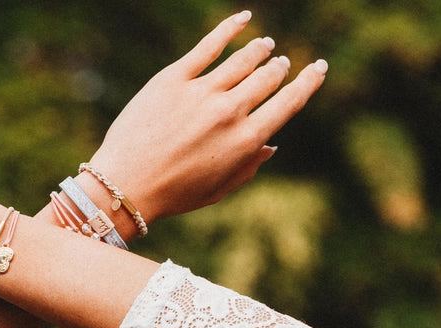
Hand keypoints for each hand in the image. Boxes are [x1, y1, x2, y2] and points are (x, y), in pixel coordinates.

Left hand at [85, 11, 327, 227]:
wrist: (123, 187)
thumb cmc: (171, 196)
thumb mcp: (216, 191)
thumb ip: (247, 168)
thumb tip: (271, 144)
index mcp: (245, 142)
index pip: (288, 102)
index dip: (307, 82)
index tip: (317, 68)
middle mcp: (229, 113)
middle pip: (267, 77)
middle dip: (278, 68)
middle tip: (280, 64)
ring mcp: (201, 92)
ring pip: (243, 58)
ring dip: (259, 49)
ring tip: (264, 46)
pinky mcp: (173, 78)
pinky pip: (209, 45)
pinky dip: (230, 28)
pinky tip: (243, 19)